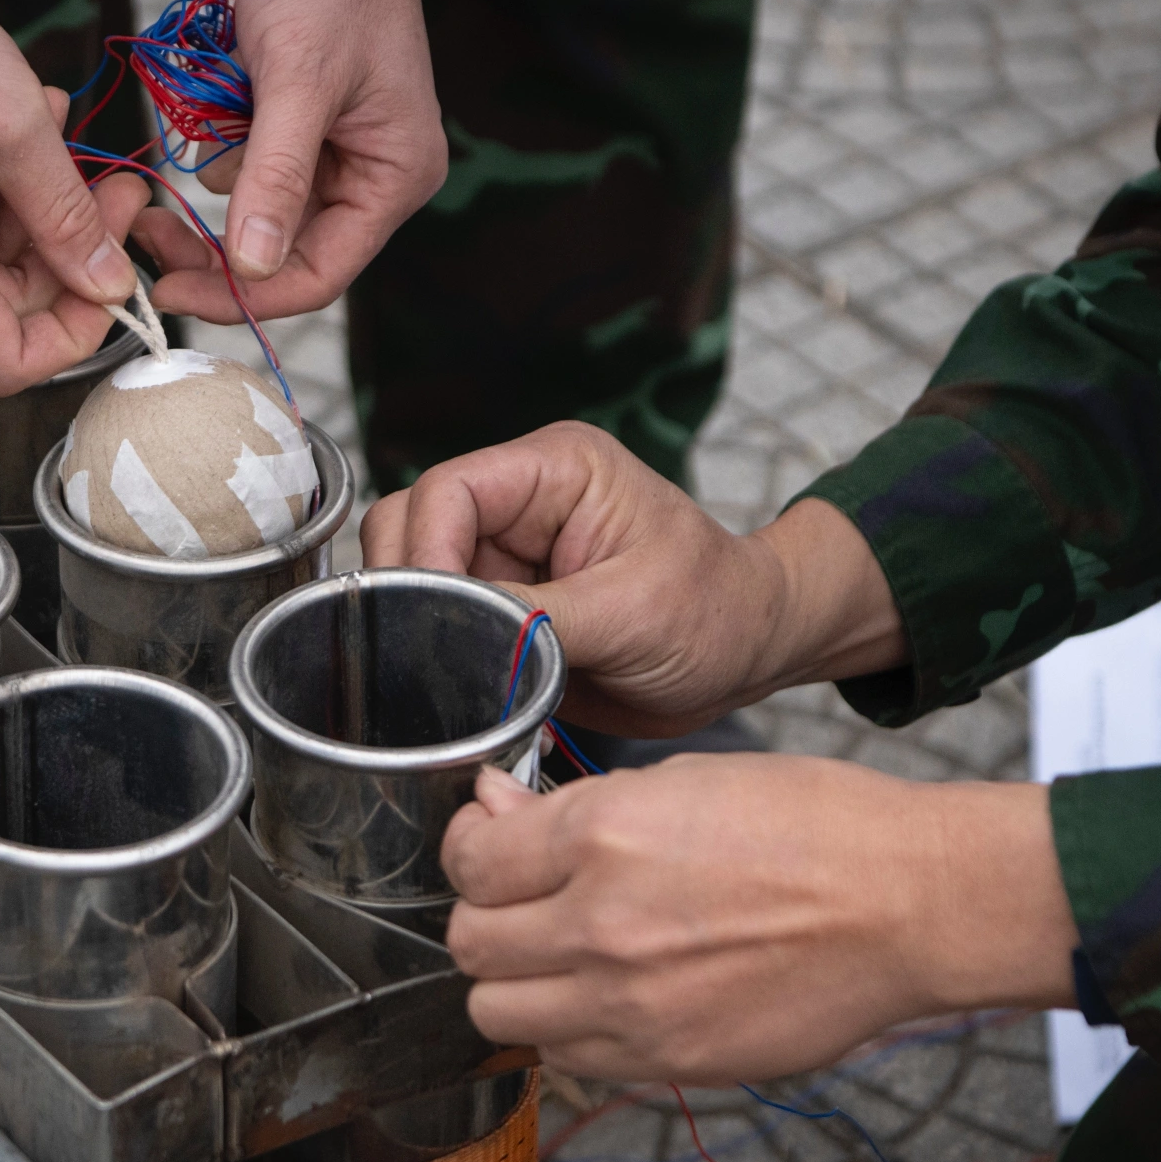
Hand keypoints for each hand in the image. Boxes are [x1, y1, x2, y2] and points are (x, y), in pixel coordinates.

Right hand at [0, 0, 145, 394]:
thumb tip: (107, 284)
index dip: (72, 336)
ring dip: (26, 216)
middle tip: (108, 188)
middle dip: (62, 254)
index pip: (6, 364)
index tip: (109, 282)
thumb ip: (68, 220)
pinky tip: (4, 142)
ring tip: (53, 136)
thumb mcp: (13, 125)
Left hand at [132, 0, 445, 321]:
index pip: (319, 274)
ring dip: (218, 173)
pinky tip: (220, 93)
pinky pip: (248, 165)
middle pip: (284, 251)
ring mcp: (336, 149)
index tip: (170, 294)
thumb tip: (251, 268)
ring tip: (209, 111)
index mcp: (395, 176)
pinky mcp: (299, 124)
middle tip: (149, 234)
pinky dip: (221, 141)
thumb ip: (275, 176)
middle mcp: (372, 174)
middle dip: (216, 244)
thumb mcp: (298, 77)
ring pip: (257, 207)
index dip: (244, 296)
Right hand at [360, 422, 907, 735]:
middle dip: (412, 593)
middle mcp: (518, 506)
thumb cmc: (719, 612)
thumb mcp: (634, 612)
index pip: (447, 491)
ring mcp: (505, 558)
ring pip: (413, 583)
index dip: (424, 553)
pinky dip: (441, 662)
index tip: (426, 617)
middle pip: (410, 529)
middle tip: (432, 656)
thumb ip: (536, 616)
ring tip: (458, 679)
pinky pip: (438, 628)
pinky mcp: (499, 609)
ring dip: (423, 631)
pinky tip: (469, 692)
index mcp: (555, 470)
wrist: (749, 659)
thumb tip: (448, 631)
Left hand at [443, 762, 1077, 1083]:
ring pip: (495, 1010)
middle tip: (519, 897)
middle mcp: (601, 924)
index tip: (488, 840)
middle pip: (468, 941)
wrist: (909, 905)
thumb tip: (495, 807)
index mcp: (602, 835)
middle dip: (483, 913)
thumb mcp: (683, 780)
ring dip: (511, 979)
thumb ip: (573, 806)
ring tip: (554, 951)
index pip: (468, 859)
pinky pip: (561, 1054)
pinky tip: (603, 991)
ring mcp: (630, 1003)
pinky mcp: (665, 1059)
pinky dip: (563, 1025)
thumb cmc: (812, 825)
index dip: (469, 844)